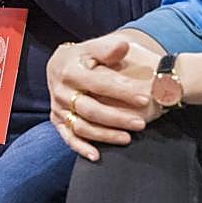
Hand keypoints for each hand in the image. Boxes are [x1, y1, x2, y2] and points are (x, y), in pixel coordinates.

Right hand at [47, 33, 163, 160]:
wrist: (59, 65)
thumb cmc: (82, 57)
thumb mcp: (92, 47)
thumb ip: (107, 49)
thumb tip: (123, 46)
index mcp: (70, 72)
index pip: (99, 84)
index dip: (122, 92)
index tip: (144, 99)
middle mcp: (61, 92)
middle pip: (91, 110)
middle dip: (117, 118)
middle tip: (141, 124)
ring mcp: (59, 108)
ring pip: (82, 126)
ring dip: (105, 135)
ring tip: (128, 138)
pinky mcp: (57, 120)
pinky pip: (68, 137)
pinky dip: (80, 148)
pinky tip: (97, 156)